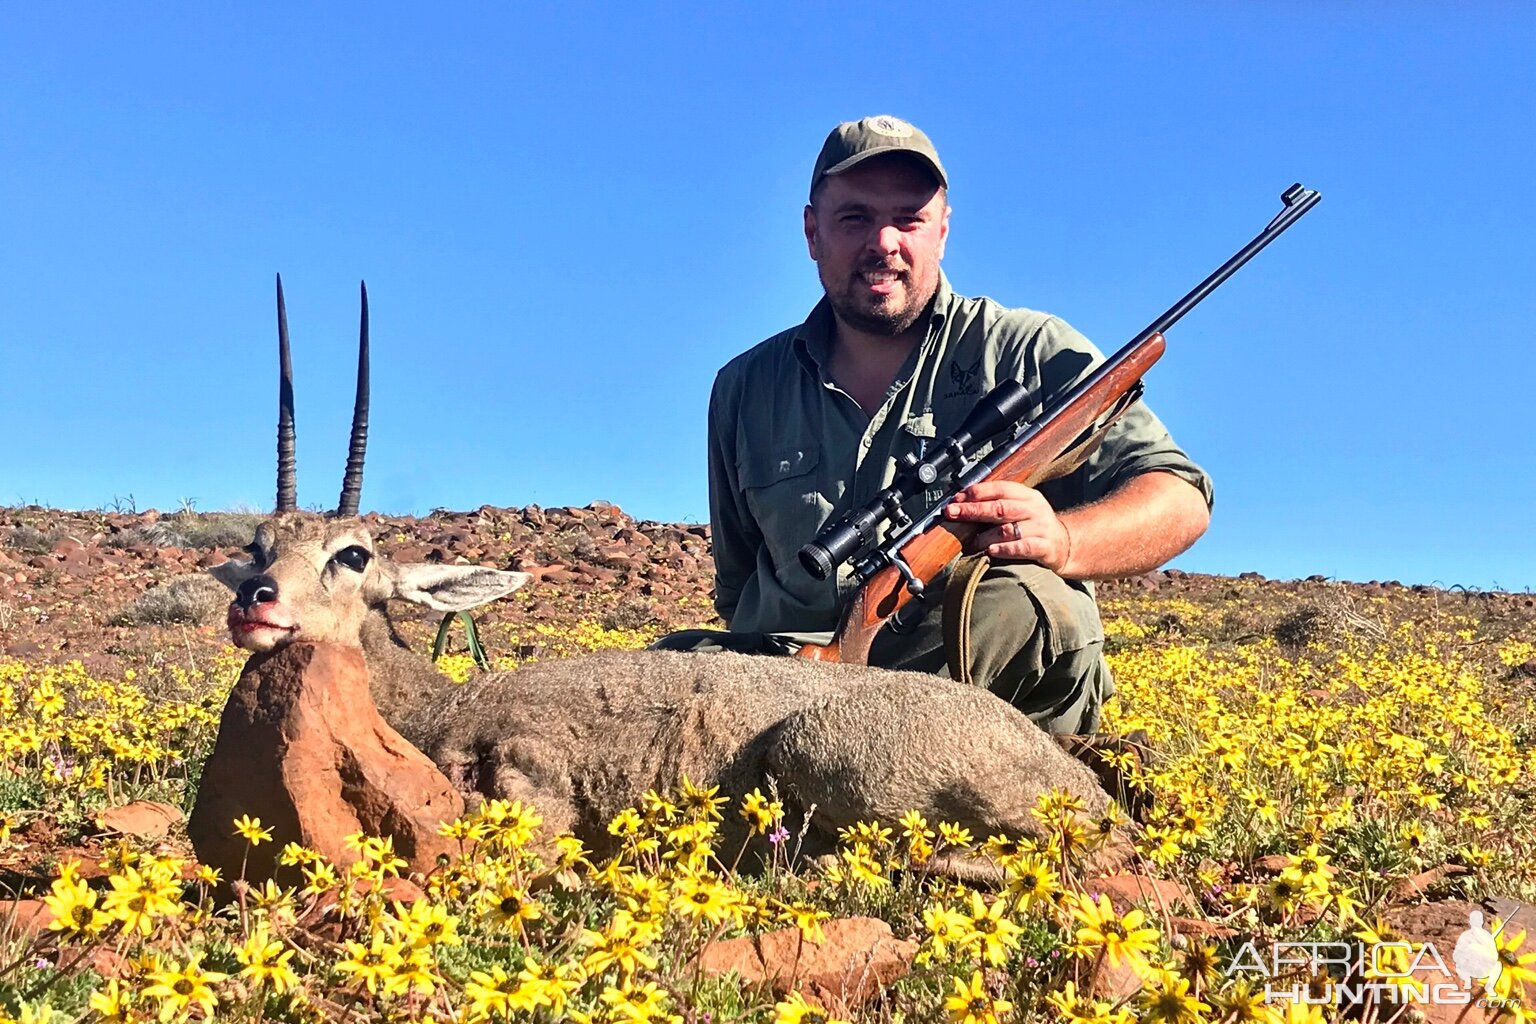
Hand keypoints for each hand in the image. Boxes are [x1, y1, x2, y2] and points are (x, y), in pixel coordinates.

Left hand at [943, 480, 1071, 572]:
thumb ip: (997, 504)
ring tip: (969, 541)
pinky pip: (1023, 547)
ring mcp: (1041, 528)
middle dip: (973, 510)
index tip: (956, 499)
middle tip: (952, 513)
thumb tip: (961, 503)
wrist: (1065, 544)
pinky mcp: (1046, 547)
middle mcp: (1035, 509)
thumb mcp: (1021, 508)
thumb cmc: (1034, 525)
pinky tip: (990, 551)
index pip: (1000, 488)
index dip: (977, 492)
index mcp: (1027, 495)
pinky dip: (1004, 549)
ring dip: (984, 536)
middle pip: (1000, 507)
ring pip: (1009, 529)